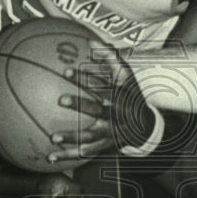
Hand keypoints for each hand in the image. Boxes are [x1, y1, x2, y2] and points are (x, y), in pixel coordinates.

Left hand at [48, 43, 150, 163]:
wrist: (146, 126)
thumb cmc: (130, 95)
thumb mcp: (126, 76)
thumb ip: (111, 57)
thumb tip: (92, 40)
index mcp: (117, 97)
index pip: (100, 85)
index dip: (85, 77)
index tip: (66, 71)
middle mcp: (114, 115)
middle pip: (96, 110)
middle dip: (80, 104)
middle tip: (61, 99)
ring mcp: (109, 133)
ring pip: (90, 136)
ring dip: (72, 138)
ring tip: (53, 138)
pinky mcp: (104, 146)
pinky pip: (85, 152)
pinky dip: (69, 155)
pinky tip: (50, 158)